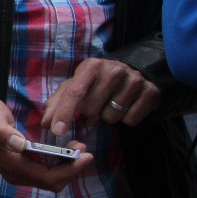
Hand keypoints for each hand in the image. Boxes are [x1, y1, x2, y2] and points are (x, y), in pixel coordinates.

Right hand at [0, 98, 91, 192]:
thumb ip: (3, 131)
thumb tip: (19, 145)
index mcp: (12, 164)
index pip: (48, 176)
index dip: (70, 169)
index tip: (85, 154)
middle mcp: (16, 174)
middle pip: (52, 183)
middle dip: (72, 169)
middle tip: (85, 150)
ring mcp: (17, 175)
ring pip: (51, 181)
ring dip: (68, 168)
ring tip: (78, 149)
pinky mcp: (20, 171)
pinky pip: (45, 176)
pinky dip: (60, 167)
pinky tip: (65, 153)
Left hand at [41, 58, 160, 138]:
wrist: (135, 71)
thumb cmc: (98, 81)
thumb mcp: (77, 84)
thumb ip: (58, 102)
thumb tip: (46, 122)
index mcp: (91, 66)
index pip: (74, 92)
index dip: (64, 113)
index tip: (56, 131)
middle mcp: (114, 70)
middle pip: (92, 110)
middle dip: (92, 112)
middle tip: (98, 101)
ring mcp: (134, 80)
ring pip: (112, 118)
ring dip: (109, 116)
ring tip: (113, 102)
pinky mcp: (151, 92)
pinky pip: (131, 120)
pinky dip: (127, 119)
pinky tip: (128, 105)